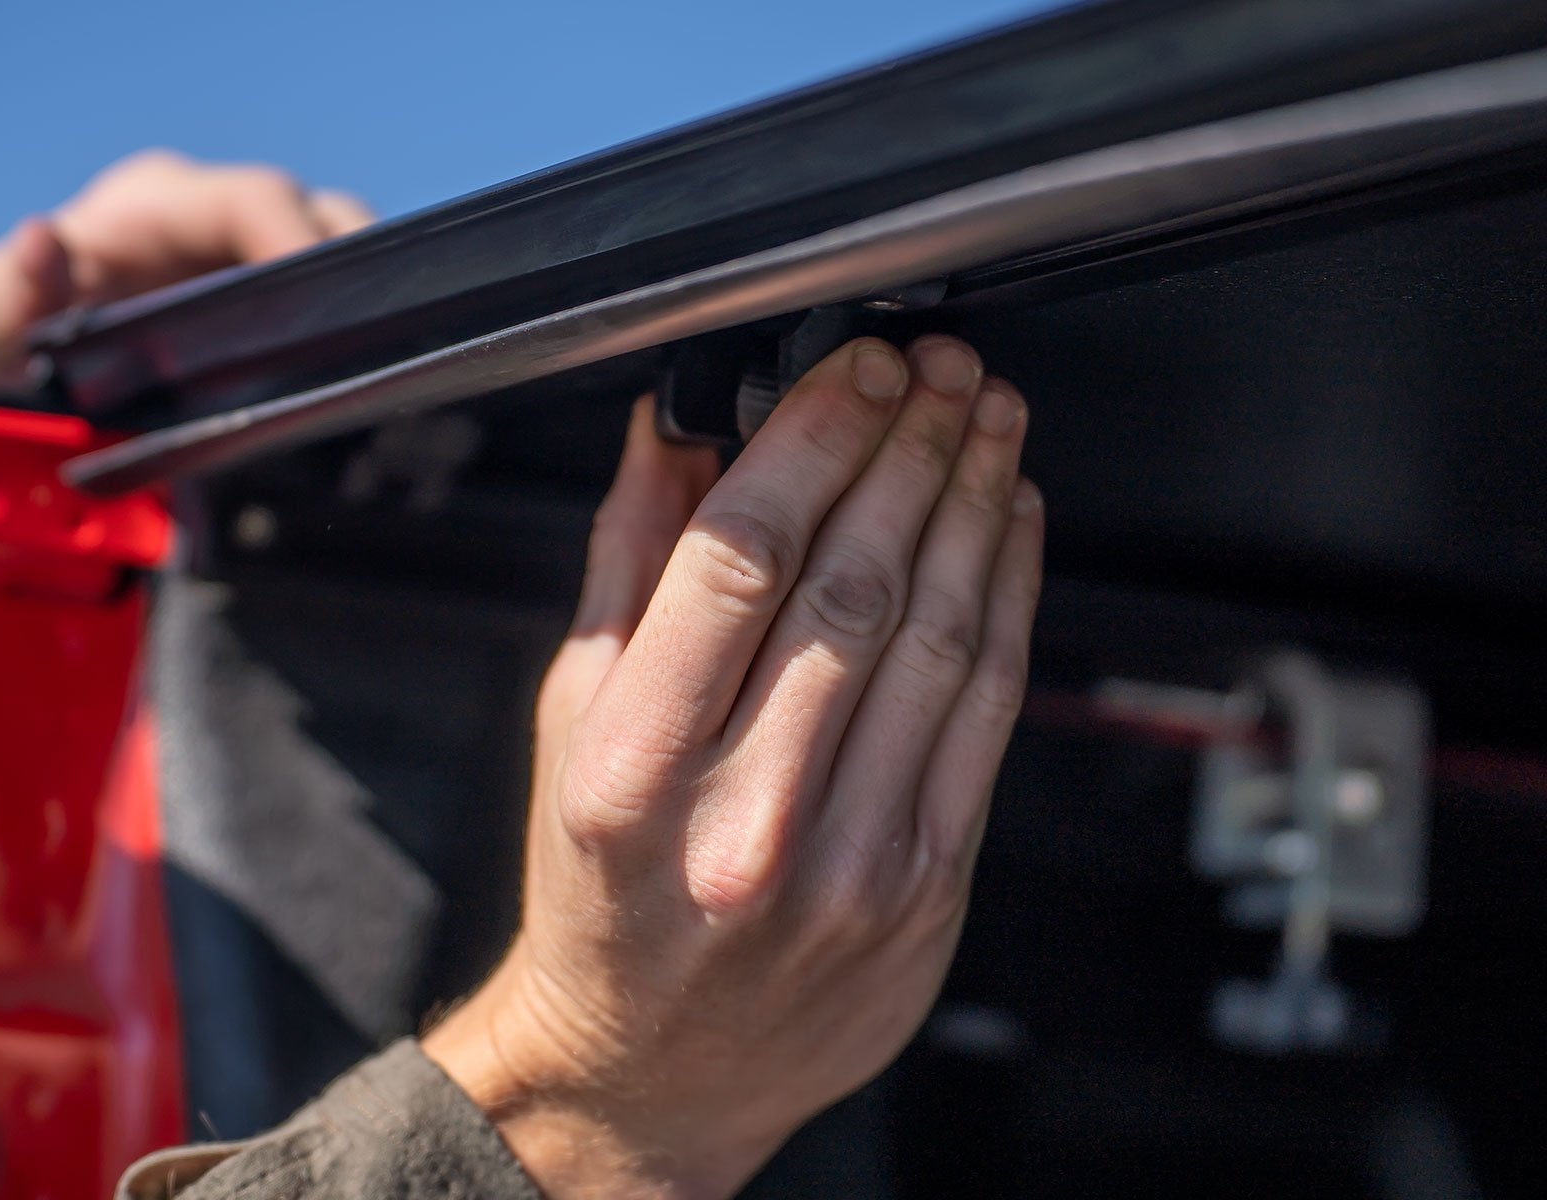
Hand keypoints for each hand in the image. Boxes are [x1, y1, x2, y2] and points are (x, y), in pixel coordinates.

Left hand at [0, 149, 371, 387]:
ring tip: (371, 366)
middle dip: (356, 270)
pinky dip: (349, 334)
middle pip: (317, 217)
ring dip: (362, 302)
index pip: (249, 200)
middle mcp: (198, 229)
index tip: (326, 300)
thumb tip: (42, 240)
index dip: (299, 238)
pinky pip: (323, 307)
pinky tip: (352, 381)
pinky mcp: (253, 320)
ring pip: (335, 255)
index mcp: (140, 214)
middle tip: (371, 343)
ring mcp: (233, 274)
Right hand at [424, 336, 1043, 1197]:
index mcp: (634, 768)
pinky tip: (1008, 527)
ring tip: (986, 420)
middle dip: (908, 450)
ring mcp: (849, 860)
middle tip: (936, 370)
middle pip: (853, 584)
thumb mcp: (571, 724)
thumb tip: (674, 433)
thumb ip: (626, 570)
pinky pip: (988, 714)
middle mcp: (743, 817)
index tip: (850, 372)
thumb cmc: (601, 897)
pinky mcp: (926, 887)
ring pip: (939, 637)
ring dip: (973, 506)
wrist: (651, 1071)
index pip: (737, 561)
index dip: (811, 440)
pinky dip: (1010, 600)